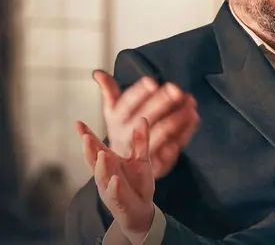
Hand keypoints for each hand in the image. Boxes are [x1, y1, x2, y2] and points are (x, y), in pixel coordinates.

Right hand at [76, 118, 155, 238]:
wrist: (142, 209)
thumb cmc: (137, 183)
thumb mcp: (141, 159)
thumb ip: (140, 140)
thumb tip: (142, 118)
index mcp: (109, 163)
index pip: (96, 147)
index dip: (86, 135)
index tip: (78, 123)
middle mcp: (105, 174)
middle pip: (93, 161)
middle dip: (89, 150)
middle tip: (87, 137)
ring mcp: (109, 188)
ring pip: (102, 177)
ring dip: (101, 167)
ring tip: (102, 154)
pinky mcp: (118, 202)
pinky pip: (114, 194)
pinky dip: (113, 187)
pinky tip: (115, 180)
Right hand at [95, 70, 199, 178]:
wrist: (124, 167)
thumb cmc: (123, 131)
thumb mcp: (112, 112)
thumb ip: (109, 92)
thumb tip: (97, 73)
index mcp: (116, 120)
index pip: (126, 104)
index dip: (139, 93)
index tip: (151, 82)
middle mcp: (127, 136)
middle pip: (146, 116)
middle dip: (162, 101)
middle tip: (176, 89)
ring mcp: (143, 150)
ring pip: (162, 131)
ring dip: (179, 115)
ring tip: (190, 102)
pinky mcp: (158, 162)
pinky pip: (175, 145)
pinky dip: (187, 130)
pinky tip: (194, 117)